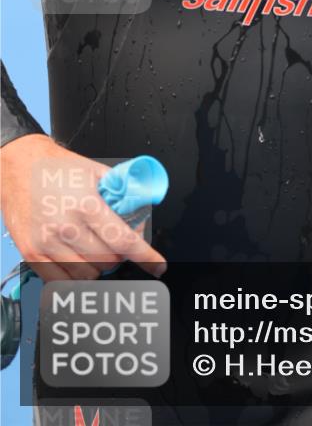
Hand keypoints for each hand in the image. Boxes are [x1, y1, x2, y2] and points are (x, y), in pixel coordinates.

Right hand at [0, 134, 166, 281]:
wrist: (19, 165)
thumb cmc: (56, 167)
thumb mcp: (96, 171)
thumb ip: (121, 190)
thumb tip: (143, 205)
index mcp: (86, 204)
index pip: (123, 240)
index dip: (145, 257)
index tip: (157, 266)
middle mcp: (66, 226)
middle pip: (107, 260)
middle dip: (120, 255)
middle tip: (118, 244)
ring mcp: (46, 242)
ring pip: (86, 274)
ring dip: (99, 267)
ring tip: (97, 250)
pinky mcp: (31, 252)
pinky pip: (59, 281)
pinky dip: (75, 276)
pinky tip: (79, 262)